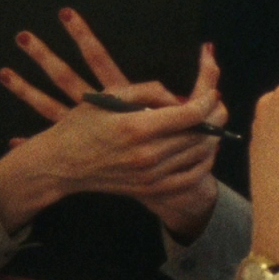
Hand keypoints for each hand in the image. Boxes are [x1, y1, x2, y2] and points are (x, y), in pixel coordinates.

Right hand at [0, 8, 225, 238]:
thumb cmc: (82, 124)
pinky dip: (203, 162)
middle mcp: (147, 154)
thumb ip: (149, 90)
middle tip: (217, 106)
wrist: (61, 163)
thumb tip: (179, 97)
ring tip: (211, 124)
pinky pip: (190, 177)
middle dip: (215, 117)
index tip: (212, 93)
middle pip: (199, 135)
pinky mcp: (150, 189)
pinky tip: (203, 150)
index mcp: (137, 127)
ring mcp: (150, 175)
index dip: (208, 102)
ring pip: (198, 155)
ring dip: (211, 138)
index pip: (190, 114)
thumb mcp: (111, 94)